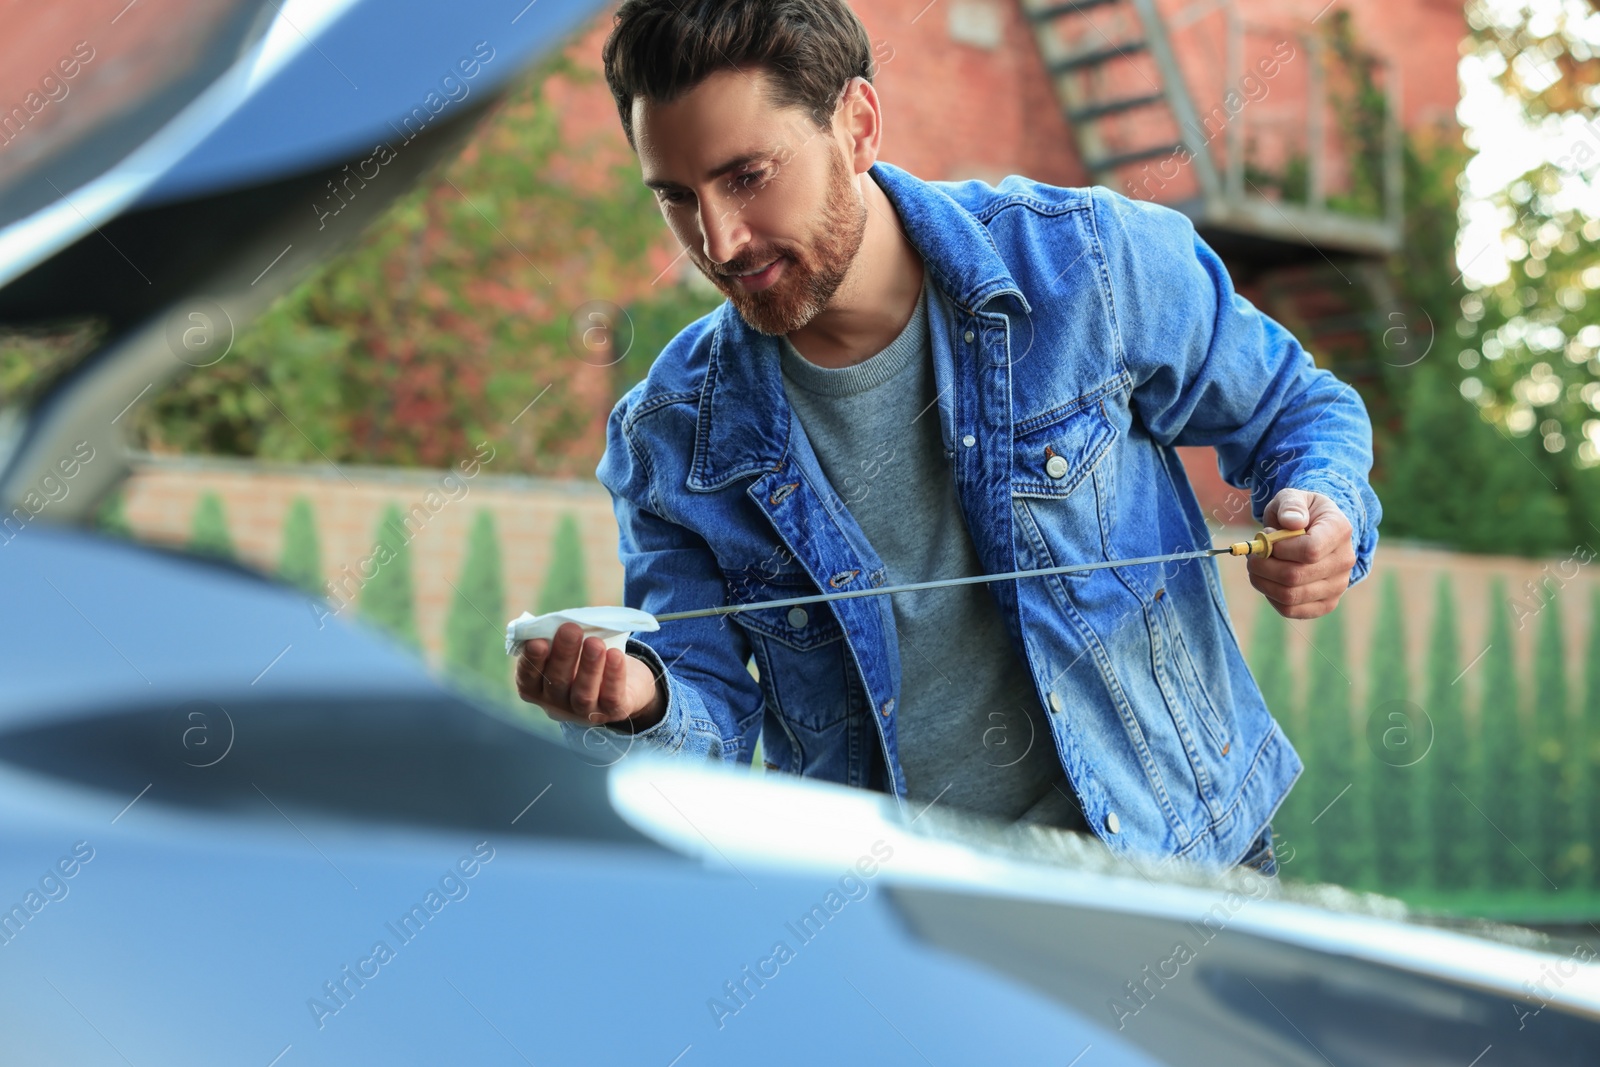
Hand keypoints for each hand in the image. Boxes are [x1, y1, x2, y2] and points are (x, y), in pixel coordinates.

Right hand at [515, 622, 665, 731]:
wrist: (628, 684)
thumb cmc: (585, 659)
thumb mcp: (568, 650)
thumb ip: (557, 640)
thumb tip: (556, 623)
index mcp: (539, 689)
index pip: (528, 678)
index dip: (531, 661)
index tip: (537, 642)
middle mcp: (558, 705)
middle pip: (557, 682)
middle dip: (563, 654)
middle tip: (570, 629)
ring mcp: (585, 712)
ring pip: (583, 693)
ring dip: (588, 667)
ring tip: (595, 642)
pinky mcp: (613, 711)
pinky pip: (612, 696)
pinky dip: (613, 675)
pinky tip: (615, 655)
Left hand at [1248, 488, 1355, 619]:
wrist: (1314, 529)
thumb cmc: (1300, 513)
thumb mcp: (1293, 498)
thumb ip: (1291, 505)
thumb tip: (1293, 521)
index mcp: (1340, 530)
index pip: (1309, 550)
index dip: (1279, 548)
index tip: (1268, 537)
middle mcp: (1345, 561)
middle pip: (1294, 576)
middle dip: (1262, 565)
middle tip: (1254, 554)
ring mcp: (1338, 586)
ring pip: (1290, 596)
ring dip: (1262, 581)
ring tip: (1259, 565)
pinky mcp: (1326, 603)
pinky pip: (1291, 610)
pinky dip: (1271, 596)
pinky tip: (1270, 581)